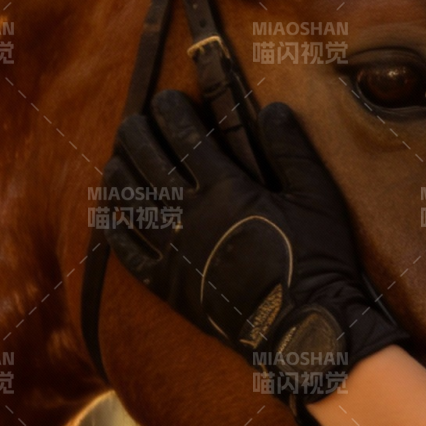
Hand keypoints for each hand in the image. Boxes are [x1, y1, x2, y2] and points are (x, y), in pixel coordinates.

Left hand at [102, 90, 406, 421]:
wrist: (304, 327)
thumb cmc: (318, 259)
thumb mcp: (318, 197)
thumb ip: (293, 150)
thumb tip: (273, 108)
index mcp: (227, 189)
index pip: (186, 137)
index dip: (171, 113)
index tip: (164, 98)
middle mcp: (191, 216)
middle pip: (149, 163)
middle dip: (136, 134)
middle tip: (131, 121)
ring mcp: (175, 252)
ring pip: (131, 203)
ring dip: (118, 174)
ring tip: (114, 158)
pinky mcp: (169, 286)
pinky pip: (128, 253)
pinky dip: (113, 228)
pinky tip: (107, 213)